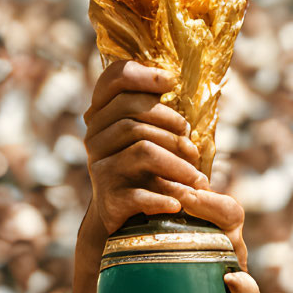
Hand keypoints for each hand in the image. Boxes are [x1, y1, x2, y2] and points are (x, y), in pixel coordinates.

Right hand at [84, 60, 201, 232]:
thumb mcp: (152, 135)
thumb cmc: (149, 170)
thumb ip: (154, 109)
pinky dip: (164, 198)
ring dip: (178, 163)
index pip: (114, 79)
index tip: (172, 82)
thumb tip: (171, 79)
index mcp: (103, 115)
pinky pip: (140, 193)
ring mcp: (99, 167)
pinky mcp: (108, 198)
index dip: (143, 75)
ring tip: (197, 179)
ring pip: (143, 150)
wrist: (127, 218)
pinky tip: (178, 204)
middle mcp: (95, 137)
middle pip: (132, 115)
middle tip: (193, 147)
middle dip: (172, 125)